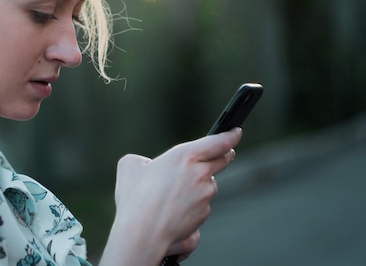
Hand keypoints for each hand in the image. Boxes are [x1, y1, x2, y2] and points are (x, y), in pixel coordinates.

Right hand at [107, 128, 241, 263]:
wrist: (143, 232)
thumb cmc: (134, 198)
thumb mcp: (129, 166)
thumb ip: (142, 160)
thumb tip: (146, 166)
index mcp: (184, 156)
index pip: (217, 142)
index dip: (230, 136)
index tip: (236, 132)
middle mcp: (199, 173)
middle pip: (222, 161)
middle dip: (226, 155)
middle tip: (227, 153)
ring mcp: (204, 195)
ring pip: (208, 185)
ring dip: (200, 184)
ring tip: (174, 194)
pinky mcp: (203, 214)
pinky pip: (201, 205)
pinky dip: (192, 205)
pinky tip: (173, 210)